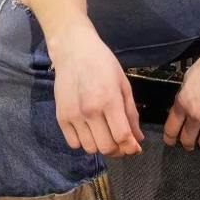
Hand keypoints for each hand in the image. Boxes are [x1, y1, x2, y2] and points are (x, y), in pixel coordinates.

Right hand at [49, 27, 142, 156]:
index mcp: (109, 100)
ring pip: (89, 148)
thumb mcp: (123, 84)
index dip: (131, 147)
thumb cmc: (103, 64)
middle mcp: (90, 110)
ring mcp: (73, 115)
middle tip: (120, 142)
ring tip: (104, 133)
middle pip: (106, 147)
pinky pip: (73, 143)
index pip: (122, 136)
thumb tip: (138, 139)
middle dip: (117, 149)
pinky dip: (83, 142)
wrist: (74, 50)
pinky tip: (89, 130)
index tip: (135, 148)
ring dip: (100, 146)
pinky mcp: (61, 117)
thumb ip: (131, 113)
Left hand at [164, 41, 199, 150]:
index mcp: (184, 101)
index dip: (170, 137)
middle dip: (187, 142)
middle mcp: (197, 113)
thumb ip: (185, 95)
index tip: (171, 140)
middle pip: (187, 140)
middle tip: (190, 141)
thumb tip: (184, 106)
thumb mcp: (189, 77)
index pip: (171, 128)